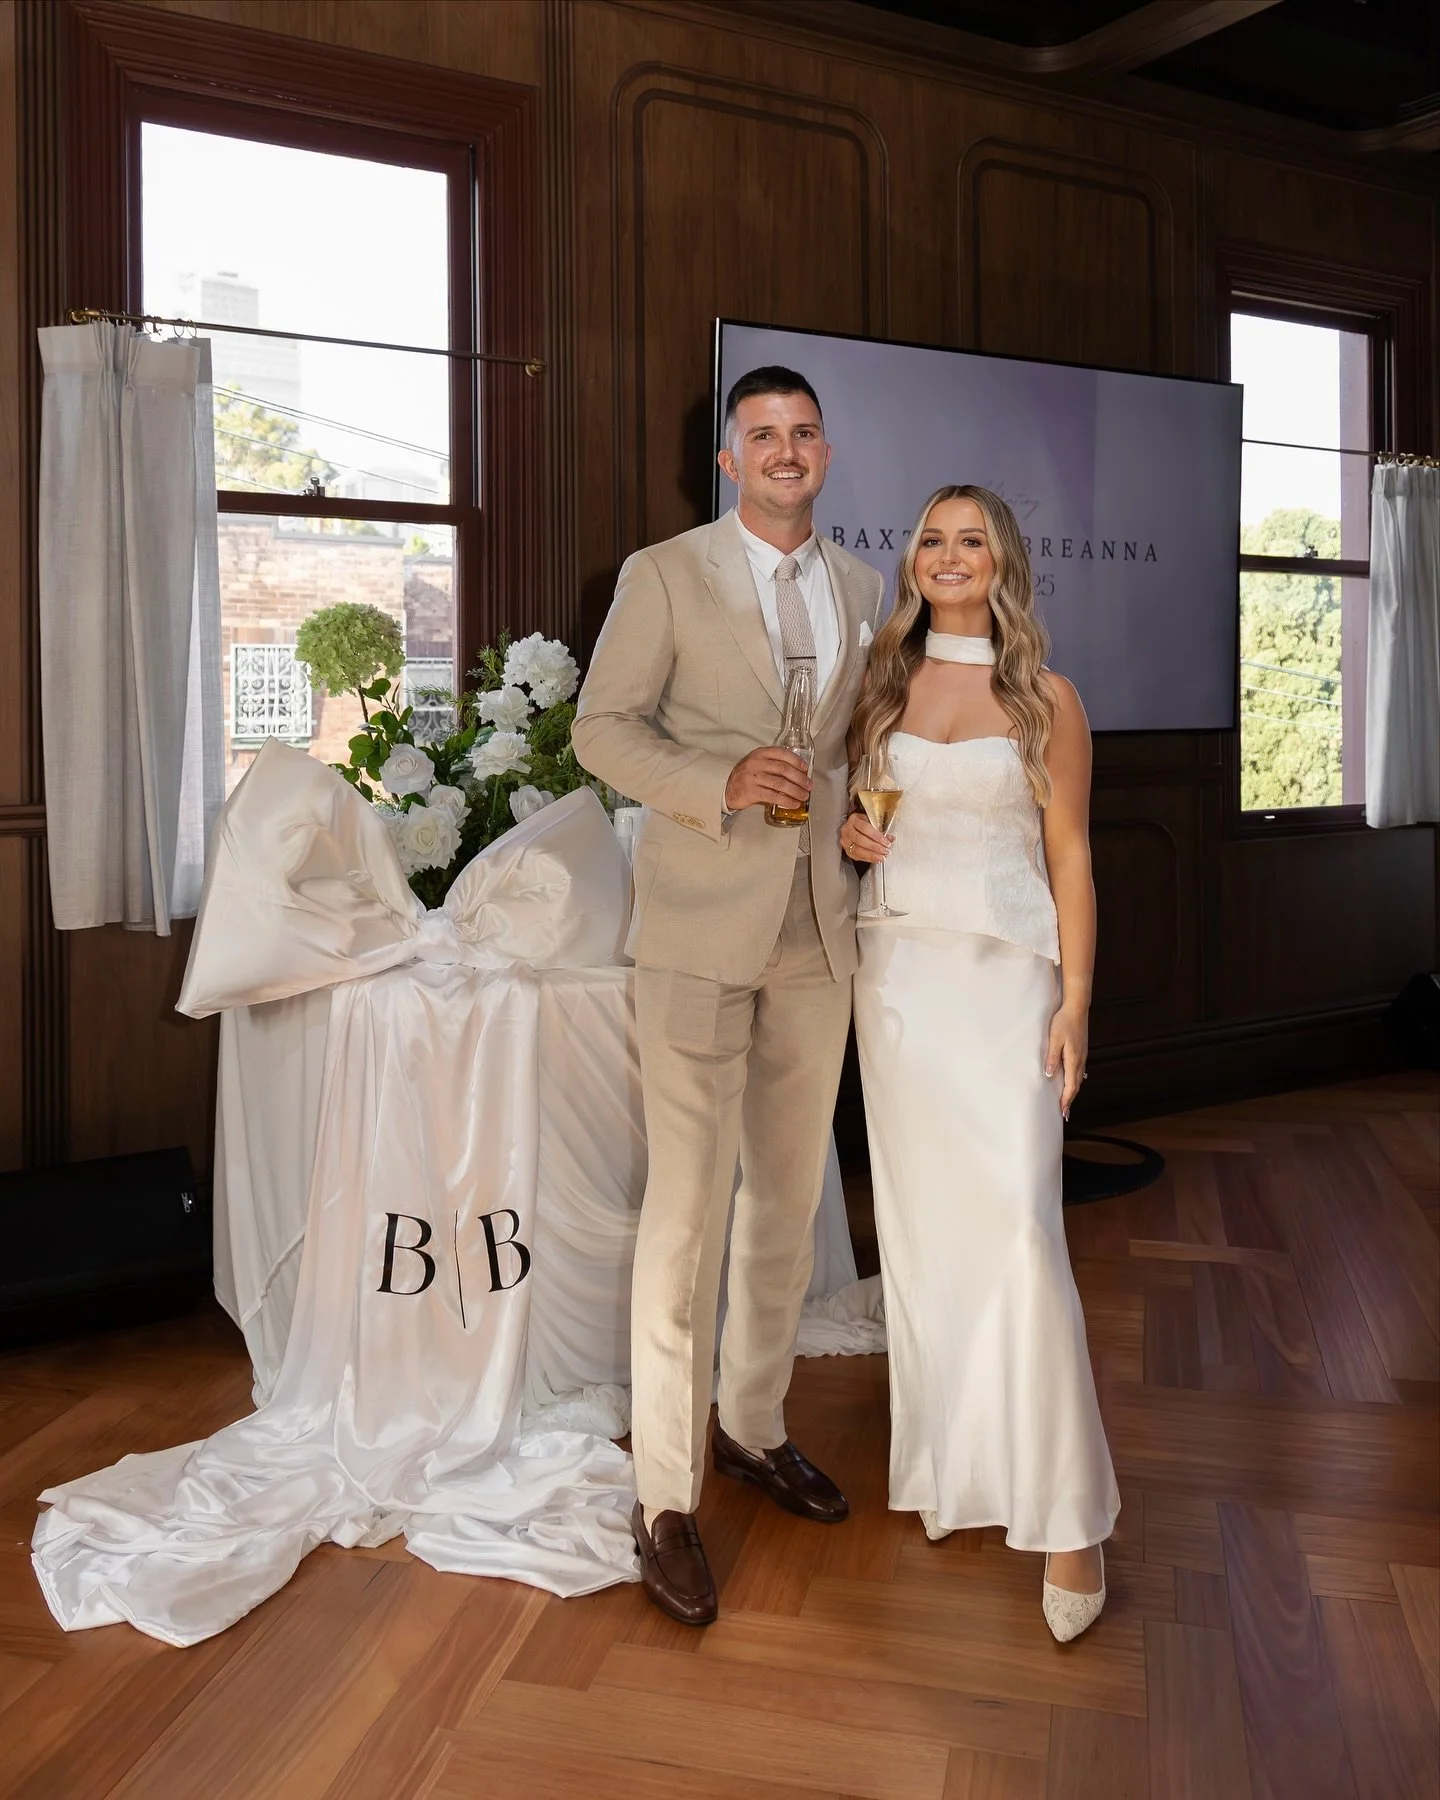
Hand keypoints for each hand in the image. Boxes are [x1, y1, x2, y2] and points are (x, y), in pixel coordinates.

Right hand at [725, 747, 811, 811]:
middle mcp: (756, 763)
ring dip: (795, 791)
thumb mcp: (757, 764)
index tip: (805, 767)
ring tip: (804, 796)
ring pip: (780, 783)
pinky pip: (773, 796)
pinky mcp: (752, 792)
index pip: (781, 753)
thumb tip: (798, 773)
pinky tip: (793, 804)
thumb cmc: (746, 776)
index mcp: (759, 754)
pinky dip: (786, 800)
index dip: (796, 760)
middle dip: (800, 778)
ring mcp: (753, 778)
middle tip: (808, 785)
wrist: (726, 788)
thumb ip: (773, 764)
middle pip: (784, 769)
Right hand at [839, 808, 891, 863]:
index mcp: (854, 820)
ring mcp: (845, 841)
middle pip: (860, 839)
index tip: (886, 842)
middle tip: (885, 851)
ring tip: (882, 857)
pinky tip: (876, 859)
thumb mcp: (872, 822)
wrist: (854, 828)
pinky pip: (857, 856)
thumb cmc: (864, 824)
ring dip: (871, 855)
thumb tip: (891, 838)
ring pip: (857, 850)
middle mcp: (847, 830)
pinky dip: (868, 859)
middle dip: (874, 847)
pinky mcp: (846, 850)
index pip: (865, 828)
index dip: (876, 836)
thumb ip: (881, 830)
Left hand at [1045, 1002, 1088, 1120]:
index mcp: (1073, 1059)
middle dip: (1070, 1099)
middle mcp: (1080, 1060)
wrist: (1077, 1007)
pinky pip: (1079, 1070)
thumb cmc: (1064, 1022)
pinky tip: (1072, 1080)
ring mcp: (1082, 1055)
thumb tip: (1050, 1075)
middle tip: (1065, 1112)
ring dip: (1073, 1090)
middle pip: (1076, 1085)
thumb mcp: (1054, 1039)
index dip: (1066, 1100)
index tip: (1062, 1111)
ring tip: (1067, 1100)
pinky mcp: (1081, 1050)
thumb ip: (1052, 1057)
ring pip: (1079, 1078)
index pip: (1070, 1086)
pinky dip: (1075, 1080)